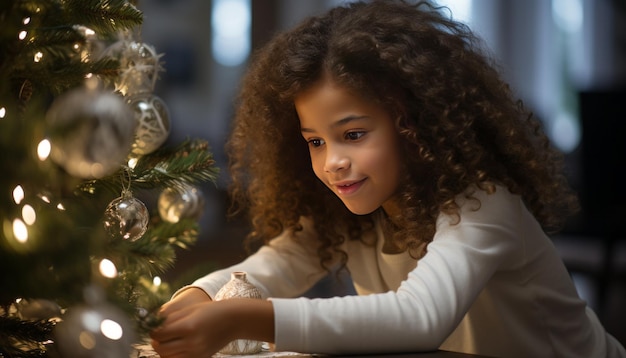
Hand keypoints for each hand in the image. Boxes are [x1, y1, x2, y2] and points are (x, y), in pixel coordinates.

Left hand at [149, 288, 274, 357]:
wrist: (234, 320)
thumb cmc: (211, 311)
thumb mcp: (190, 309)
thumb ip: (169, 318)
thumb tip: (151, 324)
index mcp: (188, 327)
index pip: (159, 334)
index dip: (152, 330)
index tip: (153, 326)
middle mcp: (192, 343)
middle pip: (161, 348)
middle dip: (156, 341)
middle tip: (158, 334)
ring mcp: (196, 353)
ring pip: (168, 357)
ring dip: (163, 349)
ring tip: (168, 340)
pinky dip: (174, 355)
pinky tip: (177, 346)